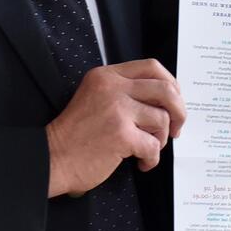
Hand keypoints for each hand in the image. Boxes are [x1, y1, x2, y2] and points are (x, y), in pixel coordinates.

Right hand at [45, 59, 185, 196]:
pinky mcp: (121, 135)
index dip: (171, 83)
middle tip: (177, 128)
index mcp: (107, 76)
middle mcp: (113, 88)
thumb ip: (126, 90)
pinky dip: (152, 158)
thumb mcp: (97, 97)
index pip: (152, 67)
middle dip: (179, 111)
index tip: (175, 100)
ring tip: (149, 148)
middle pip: (166, 90)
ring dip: (162, 138)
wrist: (50, 159)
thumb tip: (169, 97)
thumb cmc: (76, 134)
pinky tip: (142, 163)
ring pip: (162, 119)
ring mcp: (117, 111)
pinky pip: (153, 145)